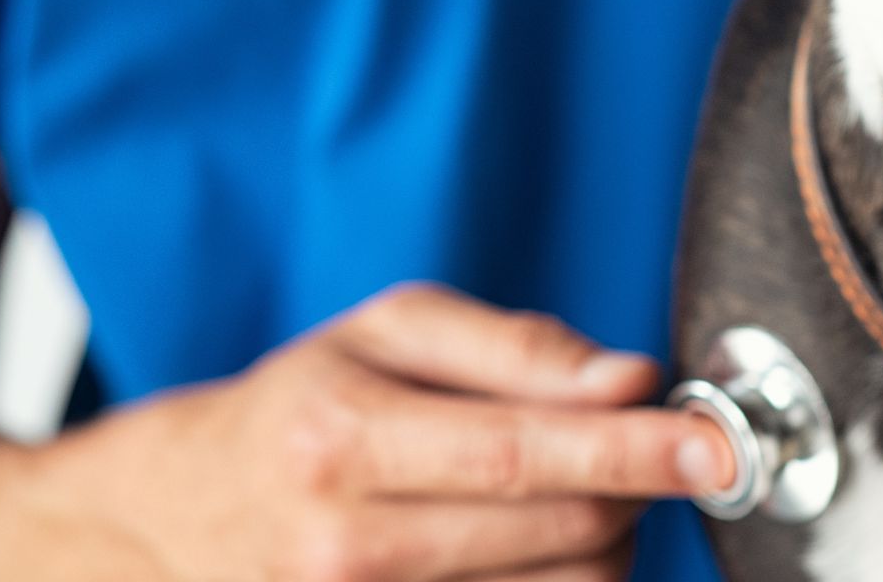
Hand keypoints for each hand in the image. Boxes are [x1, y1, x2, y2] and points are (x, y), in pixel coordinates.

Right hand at [0, 283, 733, 581]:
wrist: (163, 522)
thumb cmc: (293, 410)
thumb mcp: (383, 335)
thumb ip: (514, 348)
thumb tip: (628, 378)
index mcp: (344, 438)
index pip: (527, 453)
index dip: (639, 452)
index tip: (718, 447)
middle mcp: (345, 546)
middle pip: (559, 532)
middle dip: (635, 488)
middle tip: (650, 451)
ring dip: (607, 542)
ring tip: (574, 495)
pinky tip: (545, 547)